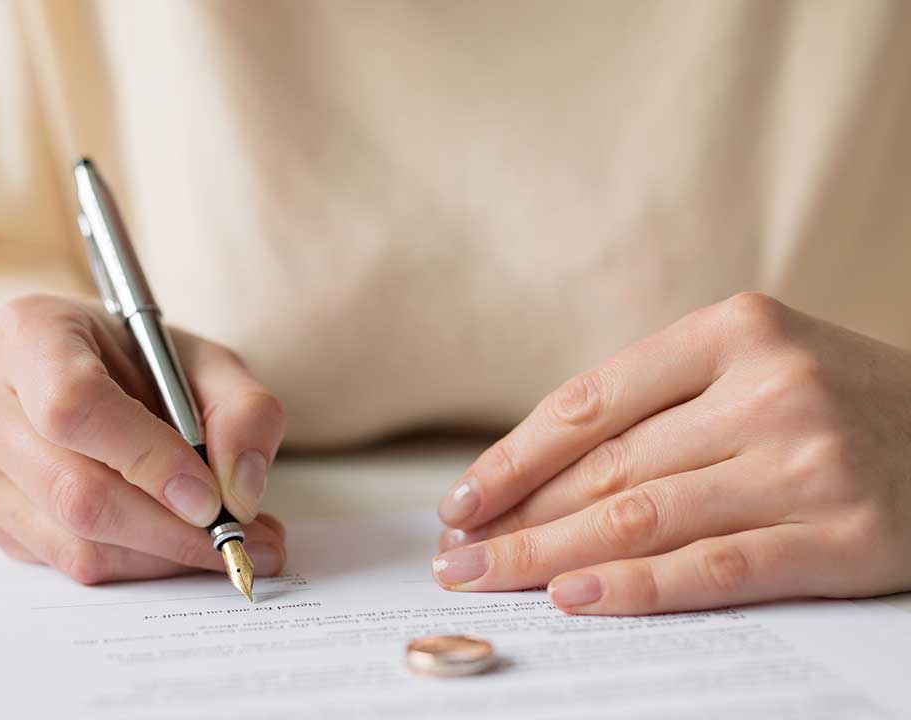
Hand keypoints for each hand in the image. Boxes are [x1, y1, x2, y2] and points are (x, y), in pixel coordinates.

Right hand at [0, 294, 286, 583]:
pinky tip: (180, 544)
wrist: (92, 374)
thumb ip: (245, 412)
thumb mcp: (211, 364)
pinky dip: (138, 566)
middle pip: (73, 489)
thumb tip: (238, 491)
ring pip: (71, 541)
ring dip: (162, 557)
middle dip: (169, 529)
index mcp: (28, 332)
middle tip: (242, 540)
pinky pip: (65, 564)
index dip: (147, 459)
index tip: (210, 498)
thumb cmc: (146, 363)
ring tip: (228, 544)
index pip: (74, 405)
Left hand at [433, 293, 910, 613]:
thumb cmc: (836, 401)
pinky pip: (714, 568)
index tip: (460, 502)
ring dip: (550, 555)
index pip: (589, 403)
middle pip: (606, 467)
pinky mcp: (841, 536)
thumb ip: (661, 404)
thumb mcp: (754, 365)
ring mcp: (807, 462)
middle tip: (455, 557)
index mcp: (733, 330)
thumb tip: (537, 471)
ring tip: (488, 580)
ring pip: (644, 517)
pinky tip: (573, 598)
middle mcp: (769, 389)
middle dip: (518, 517)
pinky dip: (636, 586)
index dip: (513, 458)